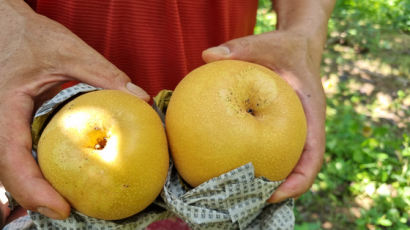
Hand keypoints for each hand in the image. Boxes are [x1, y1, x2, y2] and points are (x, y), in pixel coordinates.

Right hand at [0, 0, 148, 219]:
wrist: (4, 24)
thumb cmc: (28, 34)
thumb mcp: (67, 51)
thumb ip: (103, 73)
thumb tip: (141, 97)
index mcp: (4, 108)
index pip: (11, 158)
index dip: (33, 190)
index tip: (62, 208)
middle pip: (7, 174)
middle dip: (34, 199)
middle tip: (70, 212)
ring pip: (9, 168)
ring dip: (33, 189)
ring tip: (65, 201)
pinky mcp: (7, 123)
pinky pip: (15, 154)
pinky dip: (33, 171)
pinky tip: (58, 176)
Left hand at [202, 30, 325, 202]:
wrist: (296, 47)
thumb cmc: (284, 48)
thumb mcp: (267, 43)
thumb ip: (241, 47)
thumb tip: (206, 55)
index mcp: (311, 115)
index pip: (313, 157)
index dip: (298, 182)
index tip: (274, 196)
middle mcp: (304, 129)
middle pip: (297, 170)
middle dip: (276, 191)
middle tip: (244, 201)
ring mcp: (292, 131)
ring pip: (282, 163)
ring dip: (262, 181)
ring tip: (230, 192)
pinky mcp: (278, 128)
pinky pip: (266, 148)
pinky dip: (250, 159)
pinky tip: (222, 162)